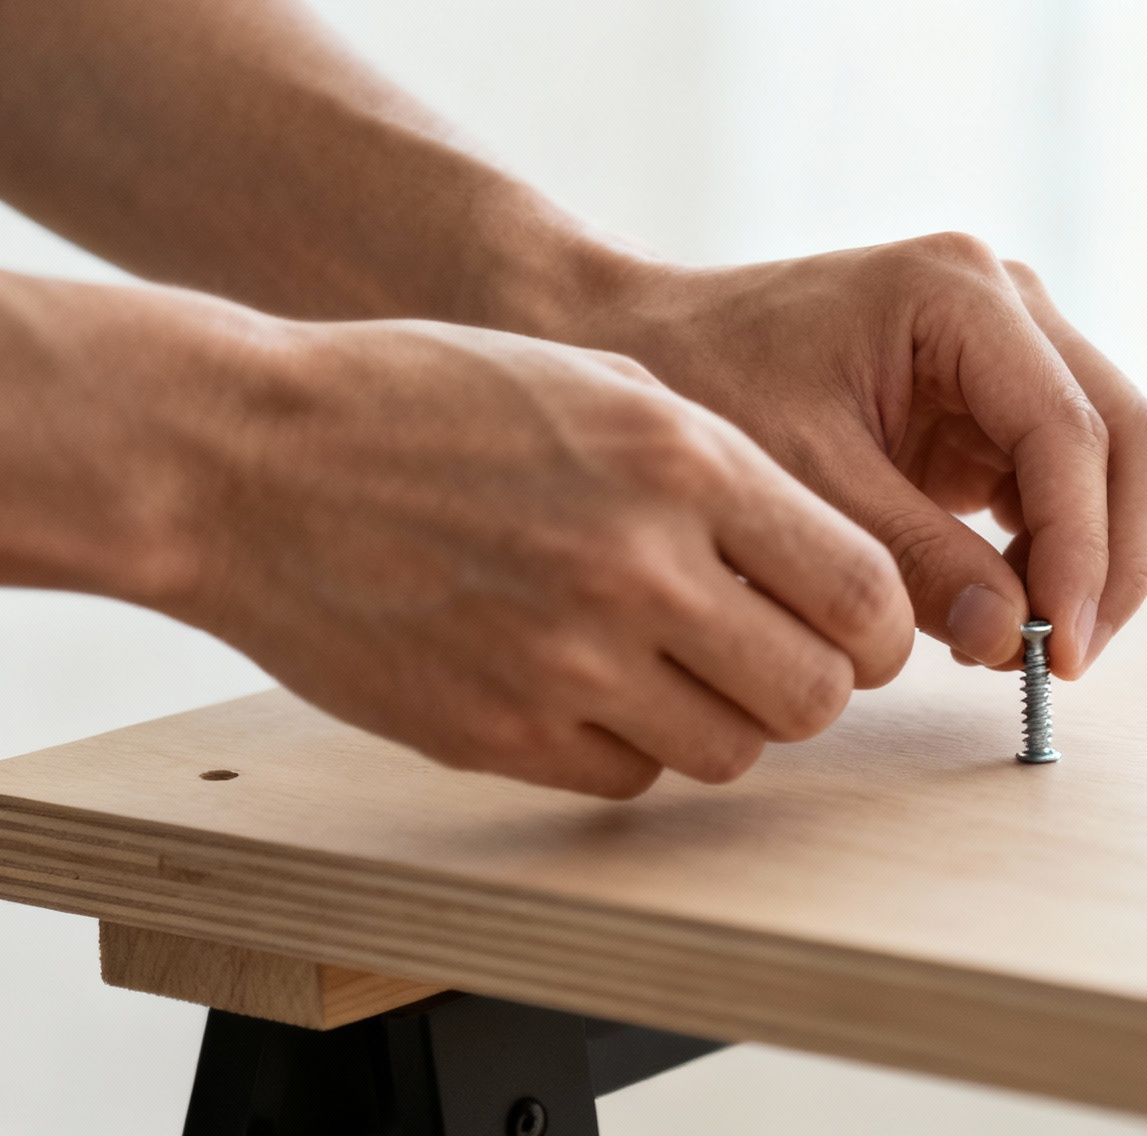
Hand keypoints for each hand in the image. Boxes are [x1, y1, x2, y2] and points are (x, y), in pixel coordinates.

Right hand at [165, 317, 912, 795]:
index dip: (880, 628)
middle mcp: (640, 570)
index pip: (864, 595)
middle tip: (775, 654)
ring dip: (728, 720)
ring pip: (733, 753)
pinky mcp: (499, 736)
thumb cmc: (427, 401)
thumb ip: (728, 471)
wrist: (245, 458)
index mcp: (683, 465)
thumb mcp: (605, 386)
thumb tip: (826, 565)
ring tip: (674, 666)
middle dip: (814, 682)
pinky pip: (632, 780)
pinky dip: (633, 748)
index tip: (858, 627)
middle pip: (817, 694)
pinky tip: (590, 686)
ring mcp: (568, 664)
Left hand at [584, 233, 1146, 677]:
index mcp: (960, 294)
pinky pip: (1071, 481)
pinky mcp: (1000, 401)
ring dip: (1095, 561)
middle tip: (1060, 663)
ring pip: (1119, 463)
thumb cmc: (709, 387)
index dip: (1081, 553)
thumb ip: (912, 559)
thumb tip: (1011, 640)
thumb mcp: (804, 481)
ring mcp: (1015, 349)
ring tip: (1027, 648)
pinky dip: (1059, 552)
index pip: (1070, 434)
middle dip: (1110, 561)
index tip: (1055, 653)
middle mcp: (1009, 305)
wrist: (650, 347)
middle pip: (1129, 440)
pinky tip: (1005, 611)